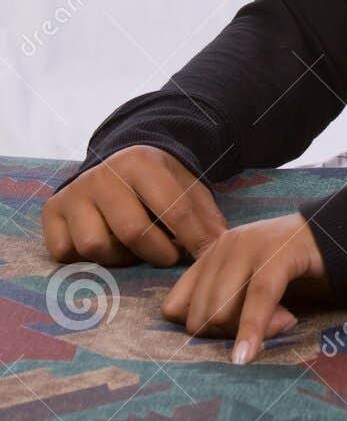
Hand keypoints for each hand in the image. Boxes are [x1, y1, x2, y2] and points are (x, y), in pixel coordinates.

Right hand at [42, 145, 226, 268]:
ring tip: (133, 248)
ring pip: (95, 245)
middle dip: (158, 253)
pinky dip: (86, 258)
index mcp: (140, 162)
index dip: (194, 239)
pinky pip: (66, 252)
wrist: (114, 163)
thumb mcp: (185, 187)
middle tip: (168, 256)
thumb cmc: (157, 183)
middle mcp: (102, 174)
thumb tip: (220, 246)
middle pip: (132, 232)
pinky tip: (104, 244)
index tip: (205, 256)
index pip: (173, 209)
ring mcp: (74, 193)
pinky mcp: (52, 212)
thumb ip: (204, 216)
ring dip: (119, 257)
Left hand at [159, 212, 333, 363]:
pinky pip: (256, 302)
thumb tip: (206, 339)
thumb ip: (224, 304)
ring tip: (284, 322)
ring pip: (221, 313)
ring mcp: (248, 248)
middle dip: (228, 335)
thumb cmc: (291, 267)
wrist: (337, 233)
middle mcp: (222, 248)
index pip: (175, 308)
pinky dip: (251, 333)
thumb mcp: (248, 283)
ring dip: (249, 332)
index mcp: (210, 255)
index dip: (198, 331)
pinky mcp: (276, 255)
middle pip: (200, 317)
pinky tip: (248, 355)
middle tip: (268, 328)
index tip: (231, 334)